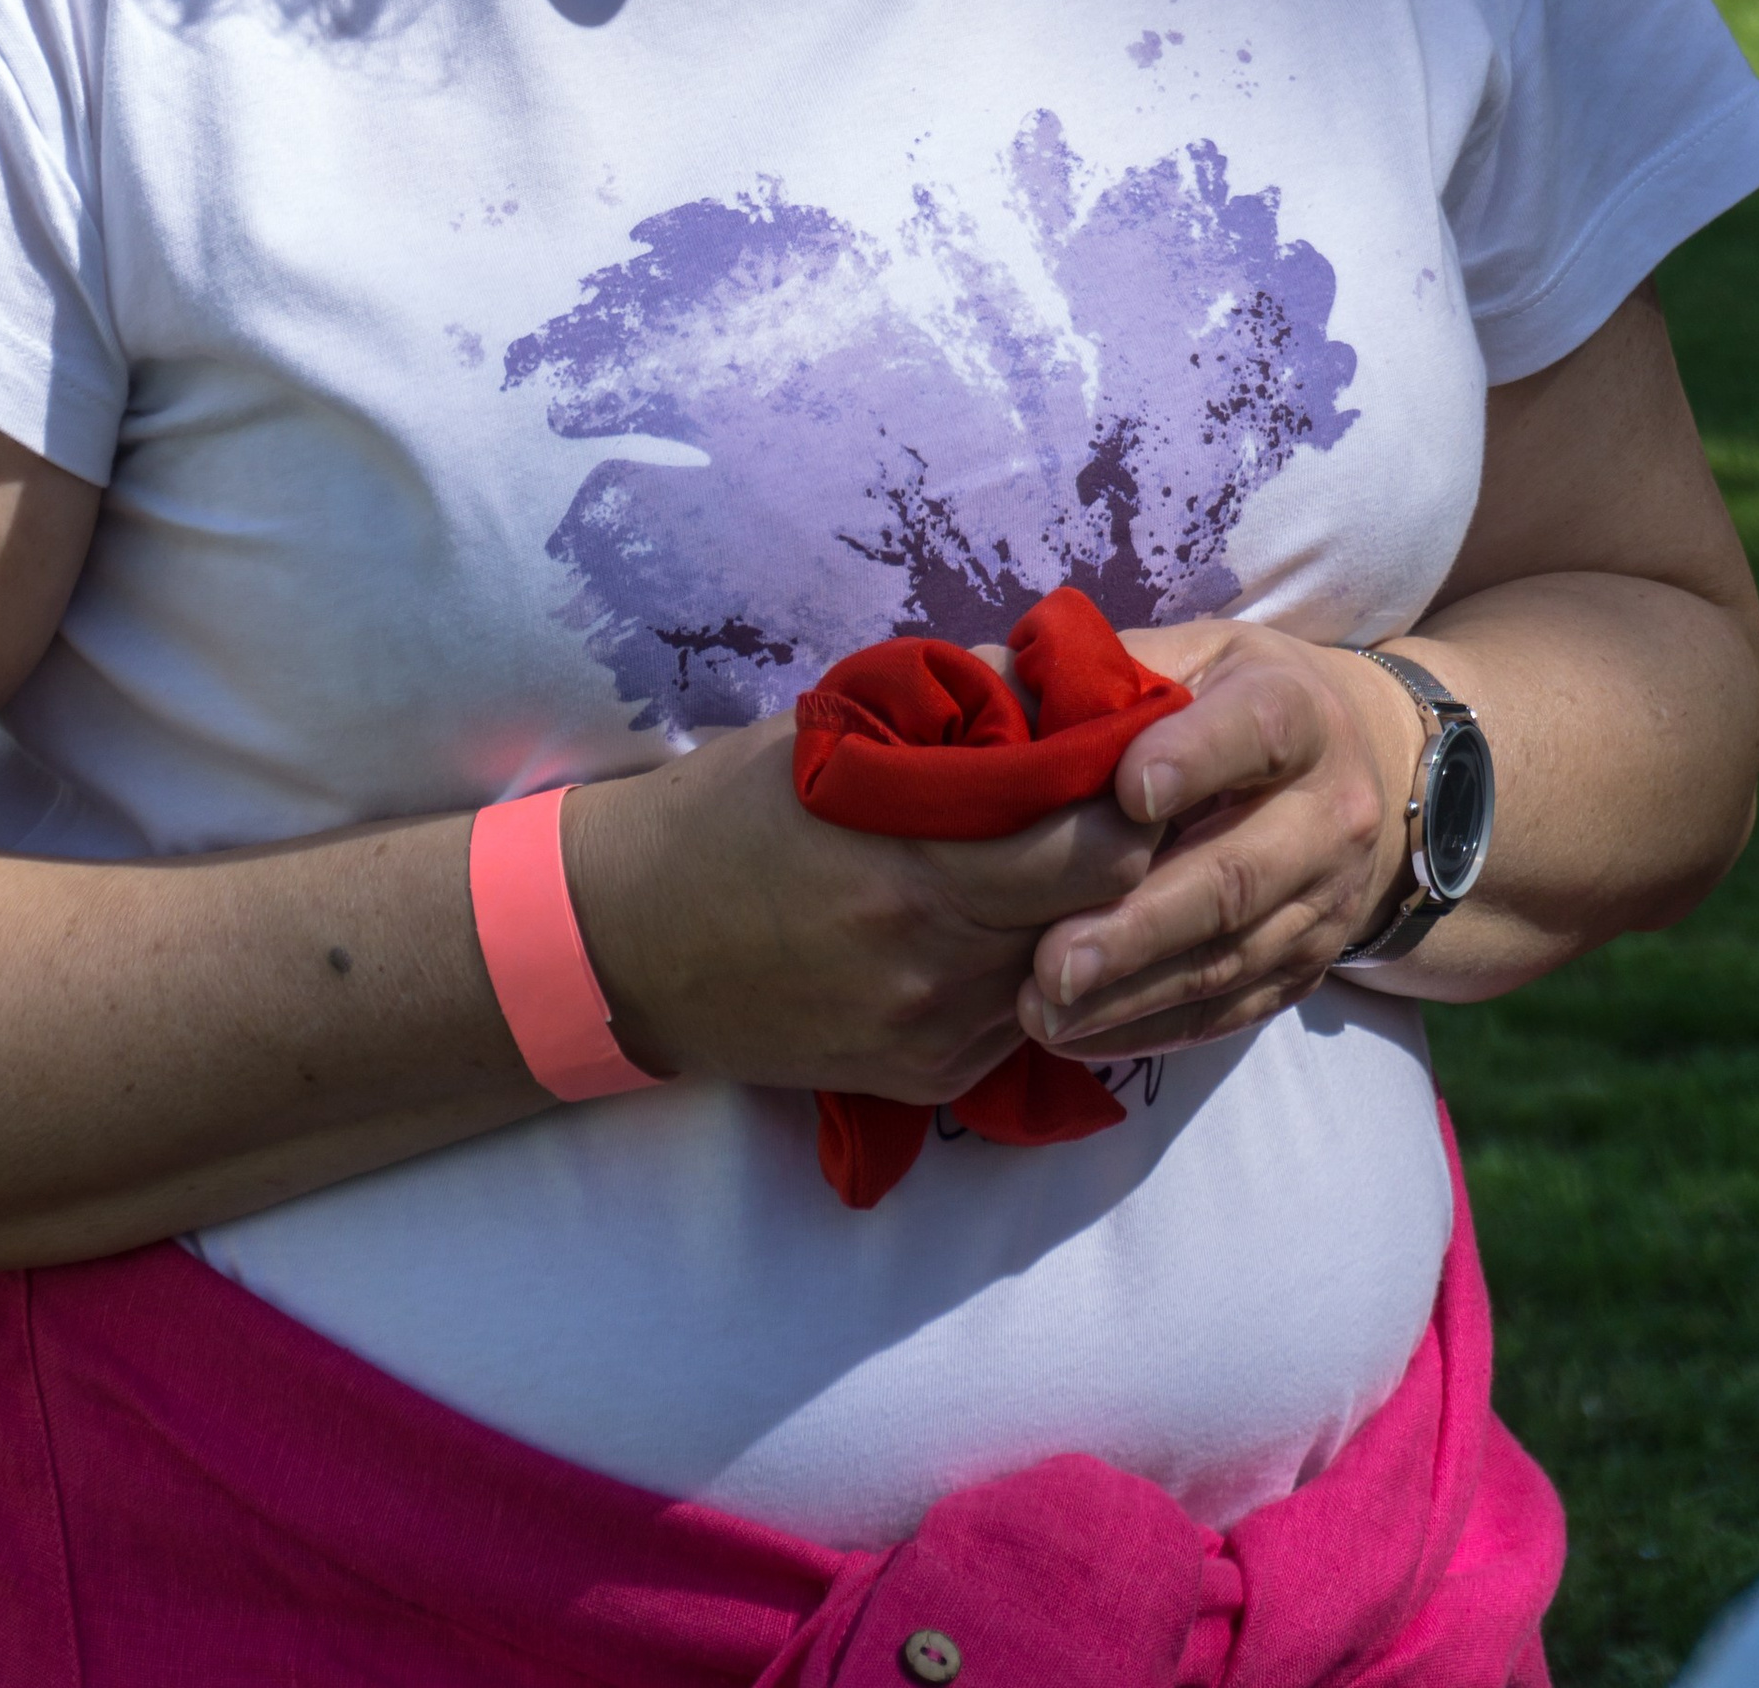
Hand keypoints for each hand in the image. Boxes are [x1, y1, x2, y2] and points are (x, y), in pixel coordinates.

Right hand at [562, 705, 1158, 1106]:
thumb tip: (1060, 679)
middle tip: (1109, 802)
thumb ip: (956, 710)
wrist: (629, 943)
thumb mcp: (834, 730)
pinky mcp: (925, 1080)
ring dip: (1072, 916)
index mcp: (919, 871)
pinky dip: (1020, 967)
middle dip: (1117, 854)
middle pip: (1100, 916)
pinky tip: (986, 922)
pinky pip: (1017, 1019)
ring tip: (1045, 855)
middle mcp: (940, 970)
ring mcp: (935, 1037)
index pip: (1098, 852)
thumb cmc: (728, 813)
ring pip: (1067, 971)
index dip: (1129, 799)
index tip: (1125, 757)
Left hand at [1013, 622, 1421, 1058]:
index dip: (1193, 760)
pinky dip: (1152, 1028)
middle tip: (1051, 961)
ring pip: (1227, 958)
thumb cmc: (1230, 703)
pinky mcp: (1307, 967)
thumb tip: (991, 682)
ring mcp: (1324, 900)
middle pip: (1235, 876)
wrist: (1353, 772)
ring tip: (1043, 1009)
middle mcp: (1328, 812)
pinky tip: (1081, 1035)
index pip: (1253, 733)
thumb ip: (1108, 673)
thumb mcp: (1191, 658)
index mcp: (1296, 713)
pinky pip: (1229, 1010)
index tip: (1126, 793)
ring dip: (1131, 992)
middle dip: (1138, 924)